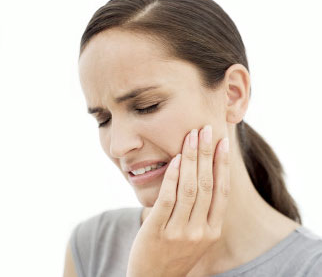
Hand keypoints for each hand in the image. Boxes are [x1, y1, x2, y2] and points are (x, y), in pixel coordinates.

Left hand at [126, 125, 229, 276]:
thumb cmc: (172, 254)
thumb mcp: (195, 238)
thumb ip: (201, 213)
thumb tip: (201, 177)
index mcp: (212, 231)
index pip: (221, 191)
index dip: (222, 164)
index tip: (223, 141)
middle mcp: (200, 231)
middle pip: (207, 184)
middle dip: (207, 153)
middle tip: (206, 128)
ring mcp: (180, 232)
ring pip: (190, 188)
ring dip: (192, 158)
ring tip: (192, 136)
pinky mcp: (158, 231)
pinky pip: (168, 198)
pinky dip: (173, 176)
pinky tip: (175, 159)